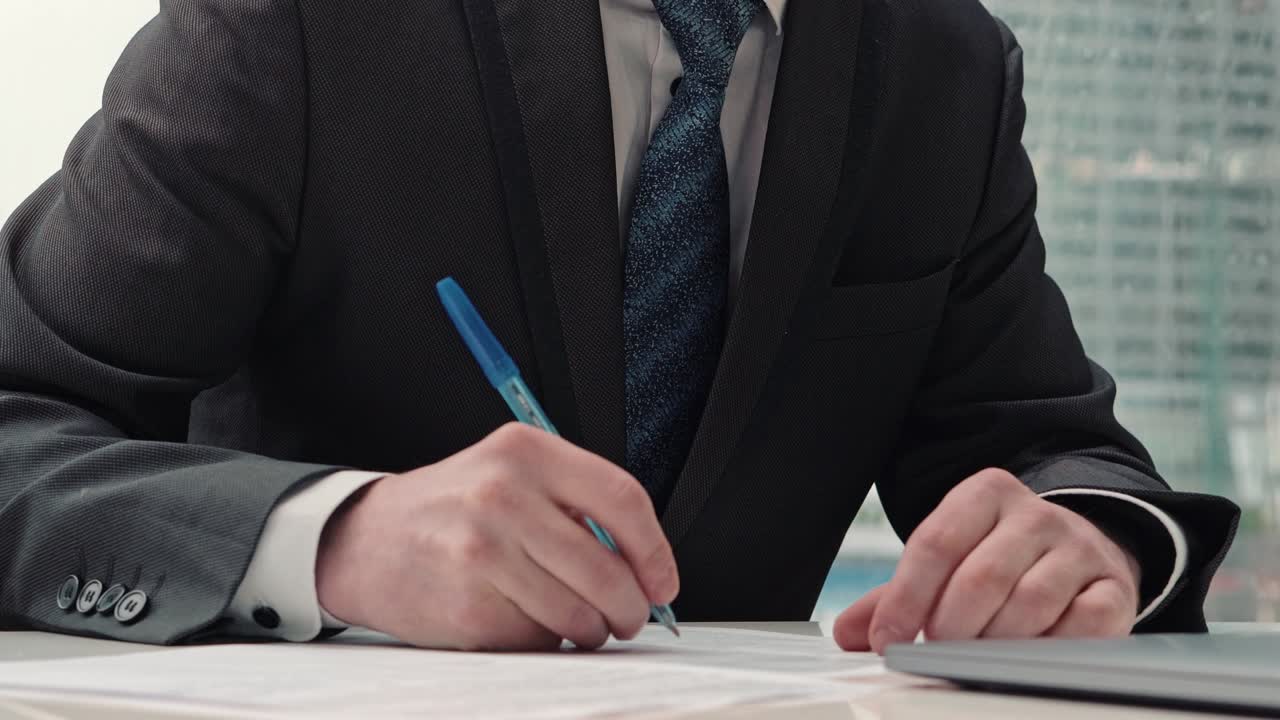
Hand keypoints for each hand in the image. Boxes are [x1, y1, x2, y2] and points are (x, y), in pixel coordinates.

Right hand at [315, 423, 677, 650]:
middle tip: (628, 616)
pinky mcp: (467, 607)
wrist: (363, 541)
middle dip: (630, 608)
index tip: (663, 583)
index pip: (623, 499)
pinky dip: (541, 641)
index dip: (655, 551)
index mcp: (525, 452)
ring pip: (578, 616)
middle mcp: (503, 496)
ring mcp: (483, 554)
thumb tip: (646, 565)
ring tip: (572, 619)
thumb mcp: (509, 472)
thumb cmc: (450, 509)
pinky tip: (518, 618)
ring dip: (588, 630)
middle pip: (607, 571)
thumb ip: (576, 503)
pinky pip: (537, 642)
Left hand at [834, 469, 1140, 653]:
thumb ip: (895, 595)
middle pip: (982, 574)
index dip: (905, 597)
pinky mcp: (1114, 587)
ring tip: (973, 659)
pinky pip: (1084, 625)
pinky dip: (1048, 651)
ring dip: (994, 642)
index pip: (935, 542)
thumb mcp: (947, 562)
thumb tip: (848, 632)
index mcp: (985, 494)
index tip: (886, 640)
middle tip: (934, 651)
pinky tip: (1026, 660)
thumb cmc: (998, 560)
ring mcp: (1079, 548)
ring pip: (1031, 601)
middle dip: (949, 624)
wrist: (1080, 550)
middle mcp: (1035, 514)